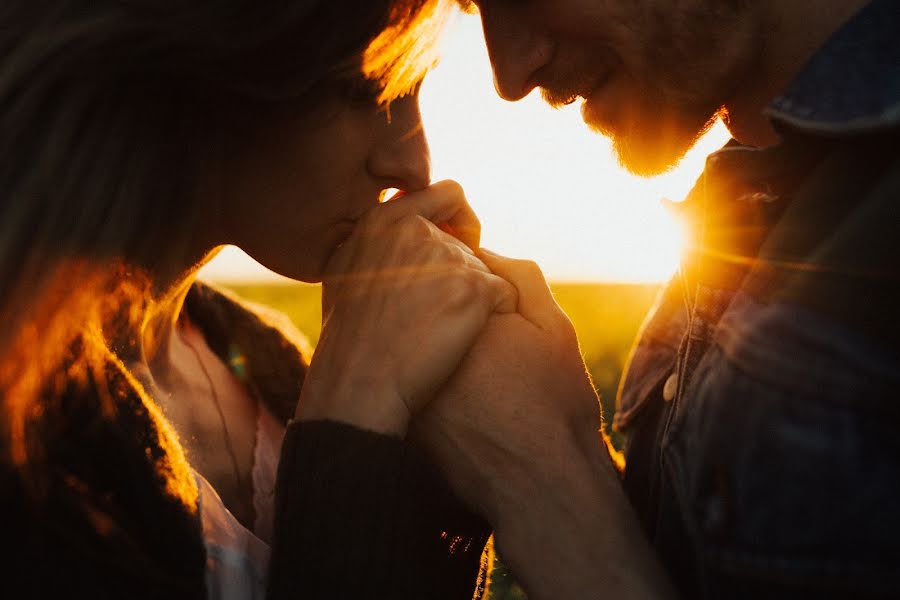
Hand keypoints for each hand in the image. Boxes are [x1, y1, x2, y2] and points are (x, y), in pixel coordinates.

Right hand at [296, 181, 516, 436]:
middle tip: (442, 308)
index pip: (446, 194)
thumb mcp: (344, 270)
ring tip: (440, 332)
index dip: (459, 221)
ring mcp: (447, 256)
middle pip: (468, 240)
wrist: (362, 382)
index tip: (459, 246)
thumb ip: (377, 240)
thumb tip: (407, 219)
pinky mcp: (475, 287)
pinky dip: (493, 316)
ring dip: (473, 298)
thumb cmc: (350, 337)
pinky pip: (503, 293)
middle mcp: (416, 229)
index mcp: (383, 220)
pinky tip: (463, 339)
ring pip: (485, 269)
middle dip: (464, 270)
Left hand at [409, 251, 604, 519]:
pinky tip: (462, 401)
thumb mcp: (554, 326)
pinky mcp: (404, 416)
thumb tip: (482, 250)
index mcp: (460, 311)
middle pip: (423, 305)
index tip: (498, 318)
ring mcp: (409, 382)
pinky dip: (425, 378)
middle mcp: (424, 342)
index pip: (445, 272)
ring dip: (432, 342)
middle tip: (492, 352)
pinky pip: (408, 380)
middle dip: (444, 311)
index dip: (472, 287)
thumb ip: (519, 276)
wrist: (539, 480)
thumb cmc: (555, 402)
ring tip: (481, 379)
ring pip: (413, 342)